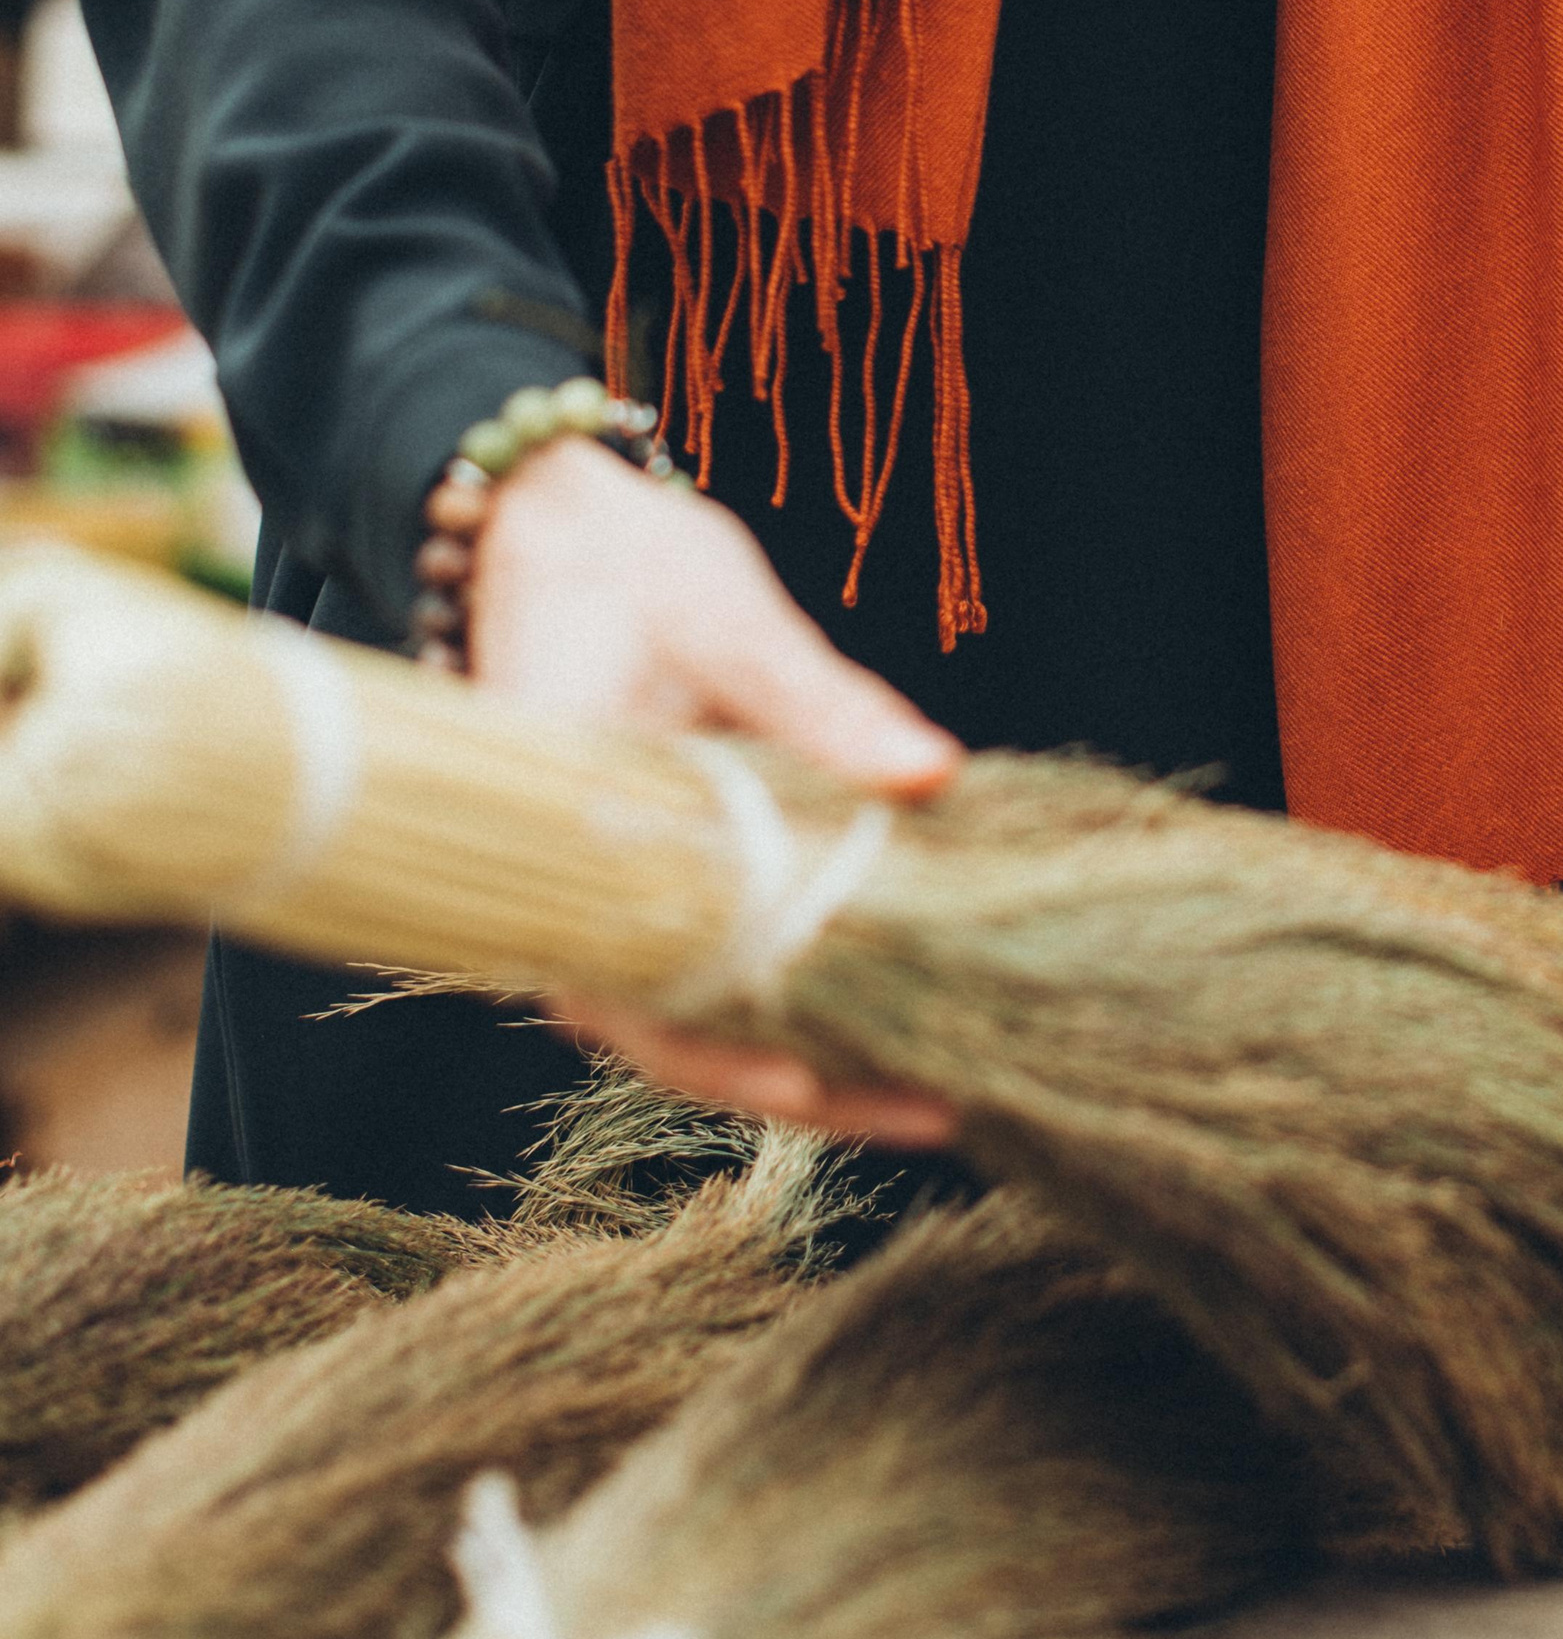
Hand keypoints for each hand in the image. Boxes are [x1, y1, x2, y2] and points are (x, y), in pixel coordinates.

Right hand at [469, 436, 960, 1147]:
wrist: (548, 526)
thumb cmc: (624, 567)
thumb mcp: (726, 618)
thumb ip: (820, 701)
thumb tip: (934, 772)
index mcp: (555, 834)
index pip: (628, 991)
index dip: (718, 1057)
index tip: (812, 1087)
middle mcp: (570, 891)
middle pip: (678, 1035)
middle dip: (804, 1085)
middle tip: (936, 1112)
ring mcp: (611, 894)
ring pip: (706, 1014)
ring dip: (814, 1053)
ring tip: (938, 1091)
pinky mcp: (658, 880)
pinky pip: (723, 963)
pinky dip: (803, 993)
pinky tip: (897, 1016)